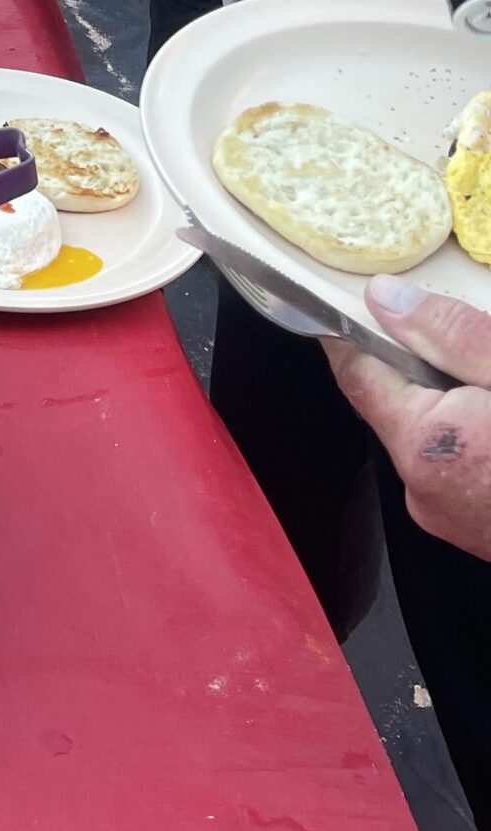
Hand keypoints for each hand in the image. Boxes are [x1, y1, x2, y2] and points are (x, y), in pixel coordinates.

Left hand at [327, 280, 490, 560]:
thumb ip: (451, 333)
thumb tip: (383, 298)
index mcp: (426, 446)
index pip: (358, 377)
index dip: (353, 332)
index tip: (354, 298)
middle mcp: (426, 492)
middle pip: (398, 406)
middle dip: (422, 364)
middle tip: (462, 334)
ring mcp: (454, 519)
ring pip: (434, 436)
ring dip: (457, 402)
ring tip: (488, 376)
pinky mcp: (481, 532)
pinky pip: (461, 467)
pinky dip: (477, 436)